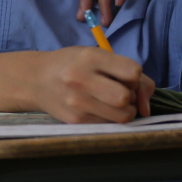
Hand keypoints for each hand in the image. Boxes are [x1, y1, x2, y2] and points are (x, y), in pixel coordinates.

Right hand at [30, 47, 153, 122]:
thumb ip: (128, 73)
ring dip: (124, 110)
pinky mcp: (76, 121)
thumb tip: (146, 107)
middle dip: (130, 96)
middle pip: (125, 97)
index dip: (134, 76)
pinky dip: (111, 118)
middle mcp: (81, 79)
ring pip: (123, 116)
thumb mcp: (97, 56)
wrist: (36, 80)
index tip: (123, 75)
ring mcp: (77, 103)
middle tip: (119, 91)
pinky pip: (110, 125)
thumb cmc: (73, 65)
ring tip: (111, 101)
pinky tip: (99, 108)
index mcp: (89, 57)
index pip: (133, 71)